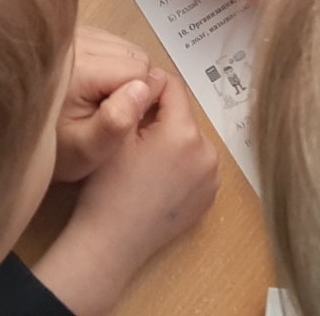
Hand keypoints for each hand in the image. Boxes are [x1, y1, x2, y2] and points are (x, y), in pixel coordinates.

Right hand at [34, 82, 219, 315]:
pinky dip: (180, 163)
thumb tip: (149, 76)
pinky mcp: (209, 197)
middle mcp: (207, 153)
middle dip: (160, 116)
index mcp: (185, 133)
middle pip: (183, 114)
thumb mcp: (116, 131)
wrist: (110, 243)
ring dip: (171, 139)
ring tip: (143, 157)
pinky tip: (156, 176)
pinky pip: (196, 164)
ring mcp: (212, 178)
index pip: (173, 86)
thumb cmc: (107, 189)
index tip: (130, 98)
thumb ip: (137, 95)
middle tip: (133, 133)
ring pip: (189, 139)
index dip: (148, 86)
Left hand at [54, 27, 163, 182]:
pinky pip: (110, 43)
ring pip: (125, 47)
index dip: (135, 98)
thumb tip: (142, 88)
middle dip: (129, 84)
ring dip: (120, 74)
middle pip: (133, 54)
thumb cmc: (56, 147)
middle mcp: (75, 40)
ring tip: (95, 100)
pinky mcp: (73, 34)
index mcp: (79, 67)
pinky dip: (109, 64)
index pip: (138, 69)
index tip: (113, 118)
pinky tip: (89, 87)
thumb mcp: (88, 149)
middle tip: (104, 111)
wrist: (17, 135)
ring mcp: (73, 34)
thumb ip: (116, 122)